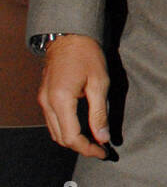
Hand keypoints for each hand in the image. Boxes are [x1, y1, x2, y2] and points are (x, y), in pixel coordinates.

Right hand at [37, 34, 110, 158]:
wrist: (68, 35)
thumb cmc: (87, 55)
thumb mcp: (99, 82)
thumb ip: (100, 112)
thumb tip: (103, 137)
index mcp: (60, 100)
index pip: (72, 137)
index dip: (88, 149)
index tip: (104, 152)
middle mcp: (47, 103)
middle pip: (61, 138)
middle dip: (81, 147)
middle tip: (101, 149)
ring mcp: (43, 99)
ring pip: (55, 131)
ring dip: (73, 140)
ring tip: (94, 141)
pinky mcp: (44, 96)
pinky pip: (52, 121)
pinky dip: (66, 129)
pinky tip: (82, 128)